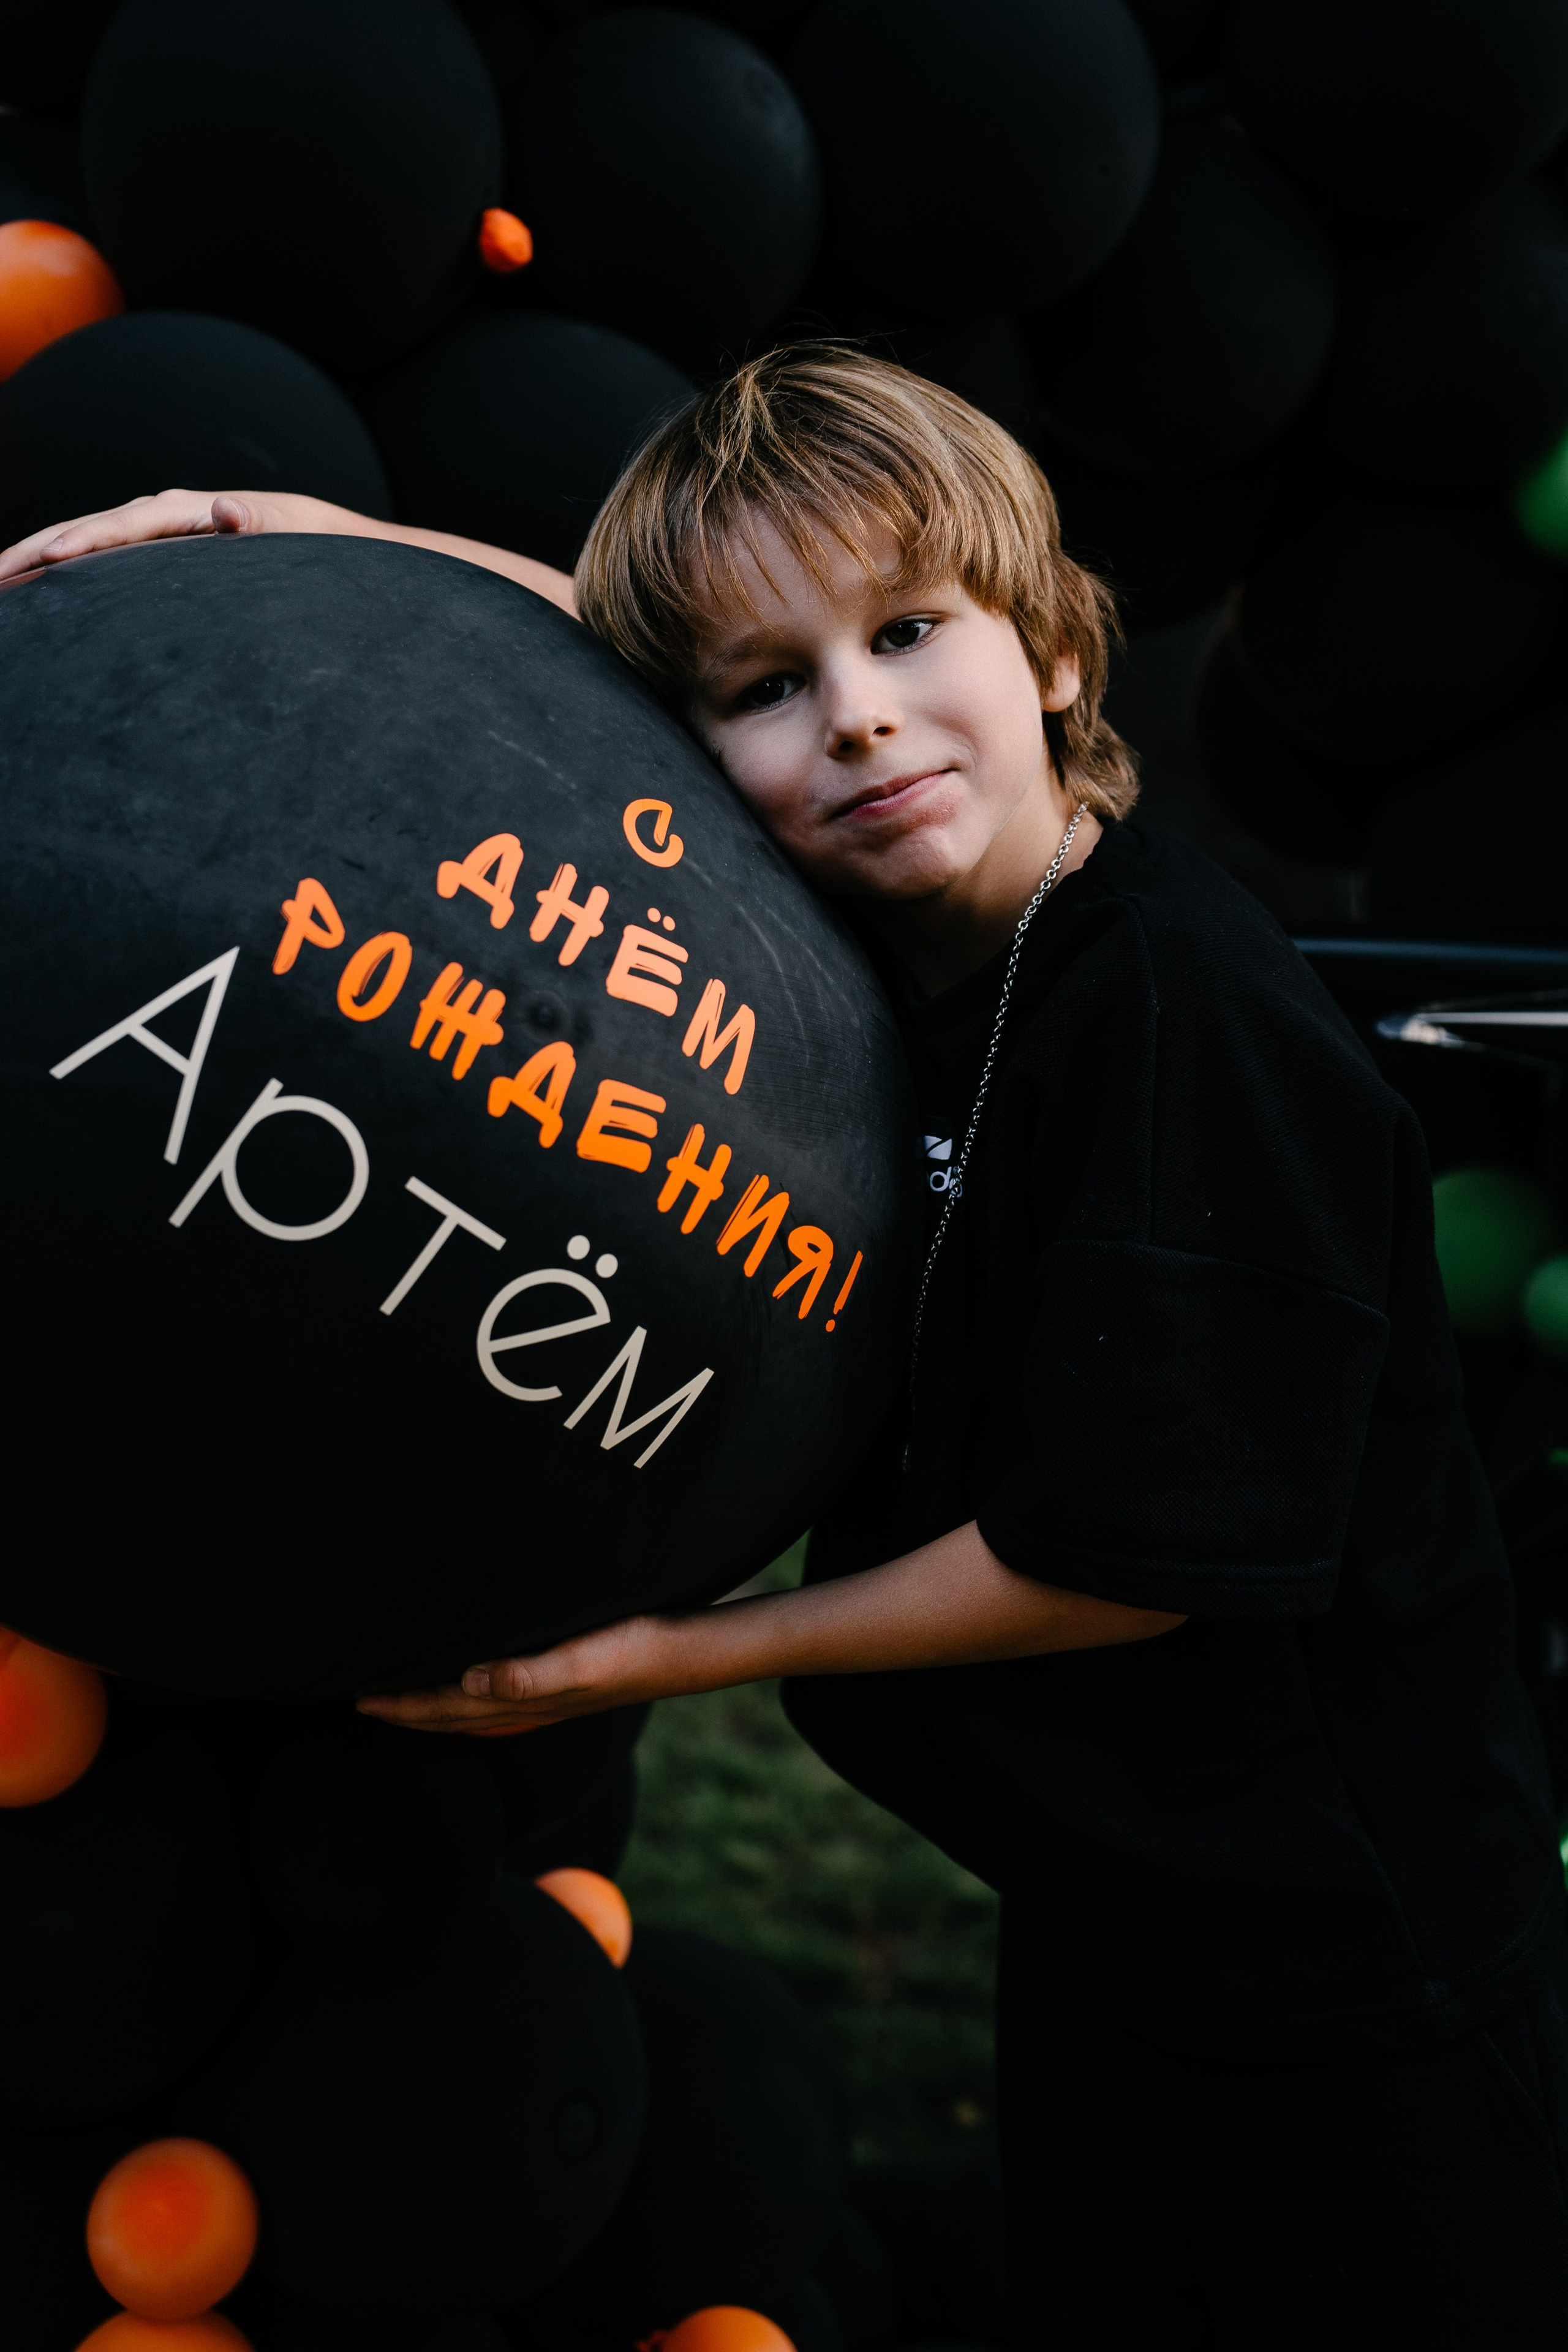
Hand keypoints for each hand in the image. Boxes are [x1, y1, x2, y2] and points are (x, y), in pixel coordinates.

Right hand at [0, 487, 353, 583]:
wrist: (300, 528)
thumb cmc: (293, 537)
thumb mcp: (281, 533)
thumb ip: (253, 524)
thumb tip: (227, 512)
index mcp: (182, 510)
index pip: (123, 527)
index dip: (86, 541)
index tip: (51, 558)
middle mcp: (156, 513)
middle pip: (85, 527)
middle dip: (36, 548)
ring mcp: (147, 529)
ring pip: (80, 537)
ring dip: (36, 556)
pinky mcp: (147, 546)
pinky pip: (94, 553)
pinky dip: (61, 564)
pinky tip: (33, 587)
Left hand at [356, 1613, 674, 1735]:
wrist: (687, 1650)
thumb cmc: (636, 1647)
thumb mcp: (585, 1657)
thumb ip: (530, 1675)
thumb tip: (471, 1683)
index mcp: (526, 1699)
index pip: (447, 1707)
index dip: (402, 1706)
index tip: (358, 1698)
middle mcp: (530, 1702)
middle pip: (453, 1715)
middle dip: (407, 1712)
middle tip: (363, 1701)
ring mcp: (548, 1694)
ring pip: (474, 1707)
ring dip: (435, 1704)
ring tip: (404, 1696)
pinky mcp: (565, 1677)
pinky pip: (499, 1694)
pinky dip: (470, 1693)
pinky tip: (473, 1681)